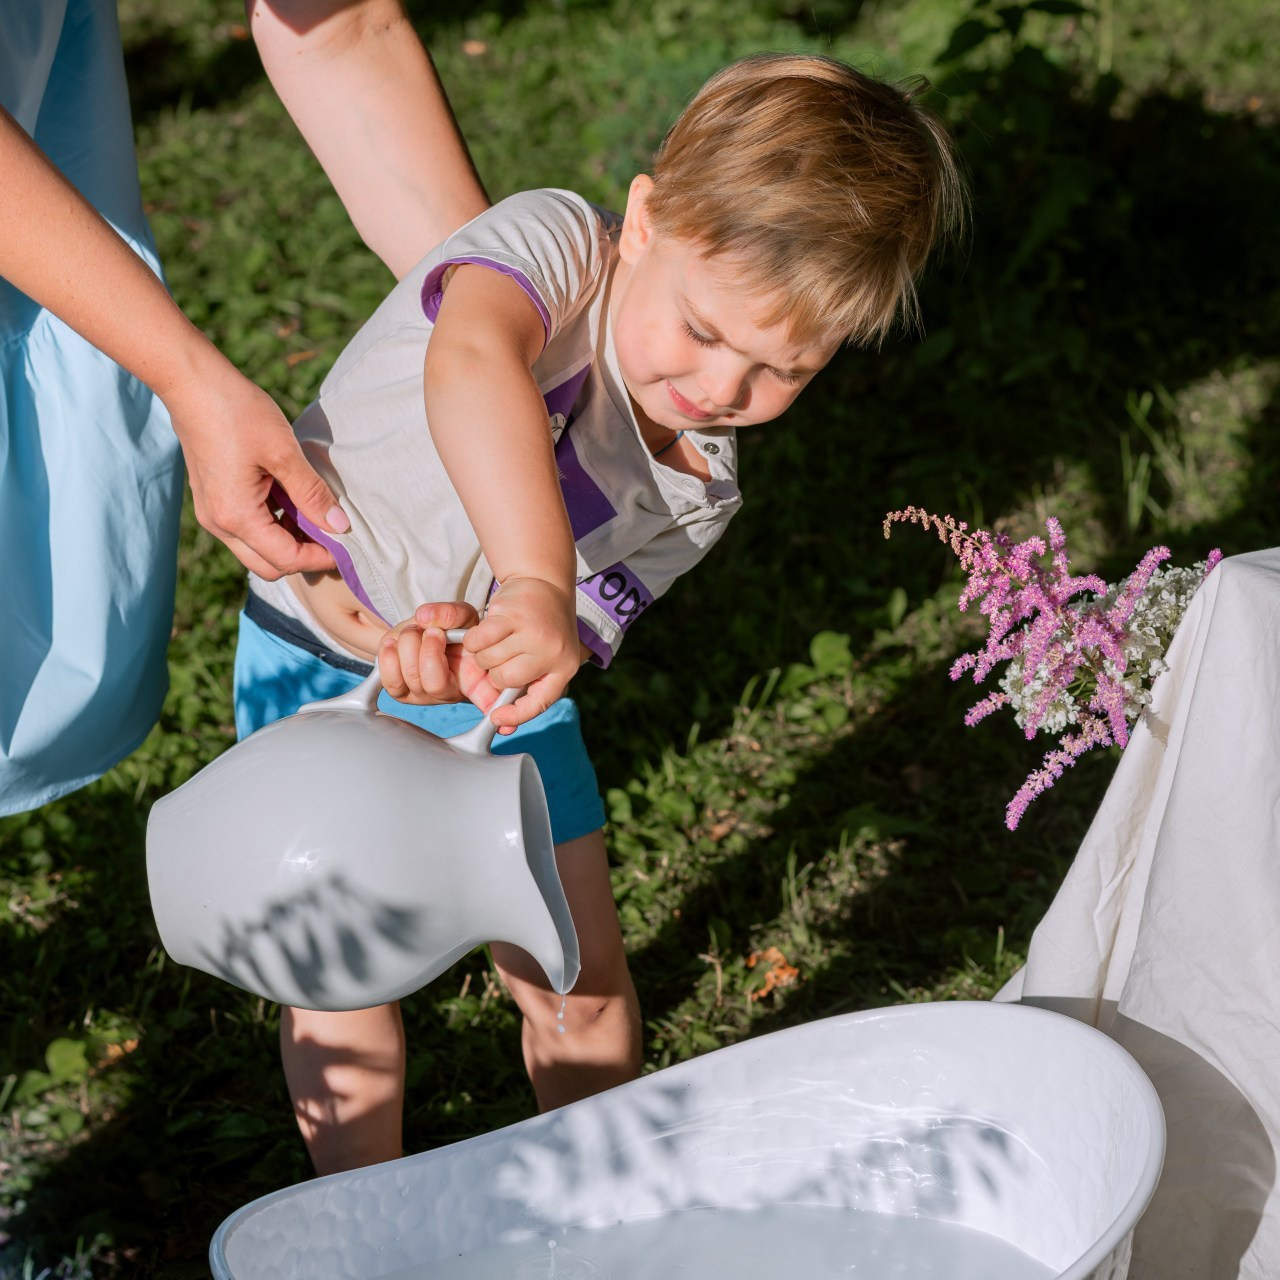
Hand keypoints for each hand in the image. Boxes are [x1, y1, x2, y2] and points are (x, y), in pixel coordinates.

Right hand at [161, 362, 348, 578]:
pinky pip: (247, 529)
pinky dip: (273, 525)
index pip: (287, 560)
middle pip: (269, 565)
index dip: (320, 558)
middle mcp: (219, 524)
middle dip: (303, 558)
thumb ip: (312, 494)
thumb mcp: (284, 453)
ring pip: (257, 549)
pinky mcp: (213, 500)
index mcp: (237, 517)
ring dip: (288, 541)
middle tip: (333, 535)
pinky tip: (292, 500)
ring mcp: (213, 513)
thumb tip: (339, 525)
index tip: (347, 547)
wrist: (192, 383)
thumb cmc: (237, 413)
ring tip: (316, 513)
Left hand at [377, 602, 498, 708]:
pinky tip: (398, 642)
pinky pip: (388, 677)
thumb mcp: (461, 616)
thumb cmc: (450, 629)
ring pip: (409, 676)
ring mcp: (423, 696)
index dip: (500, 717)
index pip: (491, 703)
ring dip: (409, 643)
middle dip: (429, 649)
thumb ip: (451, 613)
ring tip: (417, 632)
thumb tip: (425, 618)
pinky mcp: (399, 691)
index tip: (504, 725)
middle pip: (434, 684)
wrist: (422, 631)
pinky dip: (389, 653)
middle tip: (434, 631)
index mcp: (476, 680)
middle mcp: (452, 694)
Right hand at [463, 577, 579, 730]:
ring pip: (489, 661)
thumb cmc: (539, 627)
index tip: (496, 718)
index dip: (515, 716)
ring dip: (483, 653)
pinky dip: (474, 638)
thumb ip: (526, 687)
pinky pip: (479, 640)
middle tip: (500, 656)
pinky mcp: (513, 615)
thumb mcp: (544, 657)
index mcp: (564, 668)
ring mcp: (533, 633)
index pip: (539, 703)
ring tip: (497, 639)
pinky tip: (486, 629)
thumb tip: (501, 725)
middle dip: (494, 671)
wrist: (544, 582)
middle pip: (505, 681)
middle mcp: (553, 652)